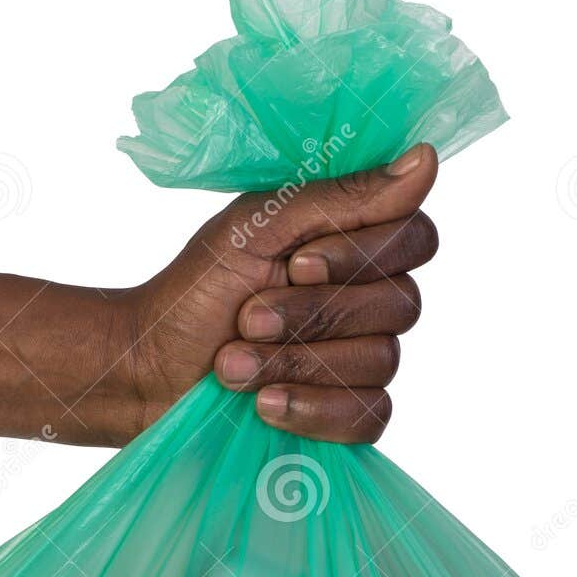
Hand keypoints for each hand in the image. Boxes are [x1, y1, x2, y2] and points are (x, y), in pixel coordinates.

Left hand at [115, 144, 438, 443]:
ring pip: (380, 361)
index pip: (416, 238)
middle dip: (313, 314)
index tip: (295, 262)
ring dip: (295, 361)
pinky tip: (265, 405)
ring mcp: (364, 361)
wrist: (150, 368)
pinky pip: (367, 415)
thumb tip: (426, 159)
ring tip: (232, 365)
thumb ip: (341, 197)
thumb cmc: (196, 291)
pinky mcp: (348, 416)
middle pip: (401, 304)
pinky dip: (312, 410)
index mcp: (356, 244)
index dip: (363, 254)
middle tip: (246, 317)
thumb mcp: (257, 228)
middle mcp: (372, 300)